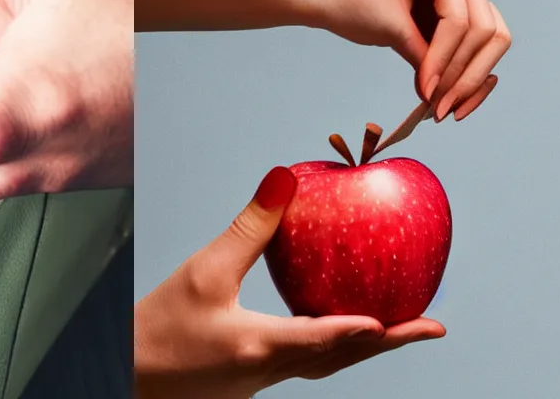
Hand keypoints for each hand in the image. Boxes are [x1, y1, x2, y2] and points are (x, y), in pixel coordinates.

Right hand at [134, 168, 442, 395]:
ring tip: (394, 328)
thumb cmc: (159, 327)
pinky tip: (331, 330)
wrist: (128, 376)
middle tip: (431, 328)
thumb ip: (249, 229)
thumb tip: (284, 181)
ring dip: (363, 348)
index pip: (324, 339)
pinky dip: (330, 347)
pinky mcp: (249, 383)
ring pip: (325, 365)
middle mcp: (269, 372)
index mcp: (258, 346)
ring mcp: (261, 384)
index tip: (405, 322)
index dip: (365, 330)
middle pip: (341, 359)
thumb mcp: (202, 272)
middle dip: (388, 344)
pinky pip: (303, 363)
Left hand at [300, 0, 510, 120]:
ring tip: (448, 106)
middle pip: (482, 20)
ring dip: (470, 71)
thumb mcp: (384, 24)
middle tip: (445, 108)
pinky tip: (451, 93)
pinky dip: (461, 62)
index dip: (446, 56)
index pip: (456, 11)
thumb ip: (422, 56)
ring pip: (485, 28)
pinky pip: (468, 31)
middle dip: (465, 69)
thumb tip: (445, 93)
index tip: (430, 91)